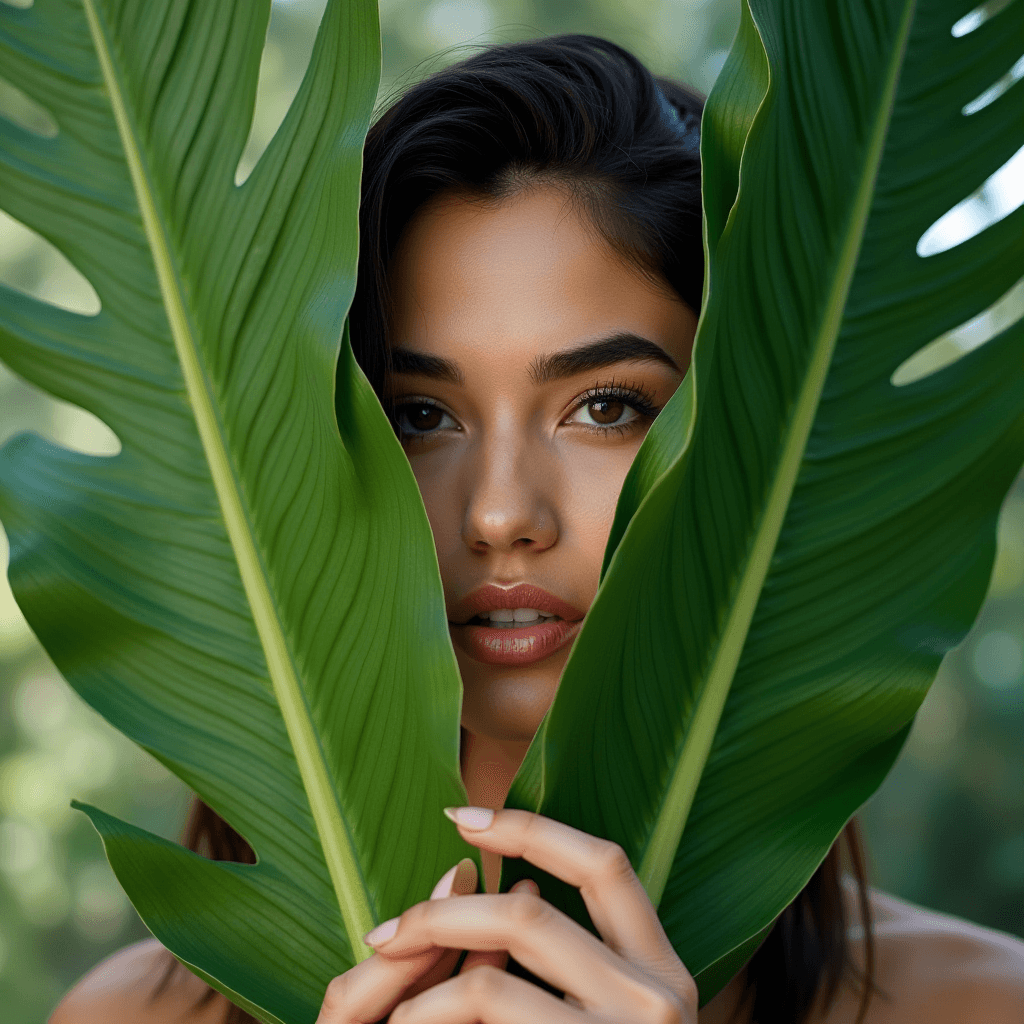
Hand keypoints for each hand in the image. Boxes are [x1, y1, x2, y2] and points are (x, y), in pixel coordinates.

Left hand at [344, 808, 697, 1023]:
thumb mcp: (611, 1014)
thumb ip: (563, 954)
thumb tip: (486, 880)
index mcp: (664, 966)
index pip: (604, 862)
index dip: (531, 827)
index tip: (463, 817)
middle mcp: (657, 999)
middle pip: (528, 915)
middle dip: (441, 915)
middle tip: (384, 931)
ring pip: (491, 983)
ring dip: (422, 990)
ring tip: (391, 1005)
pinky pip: (483, 1020)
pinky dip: (431, 1019)